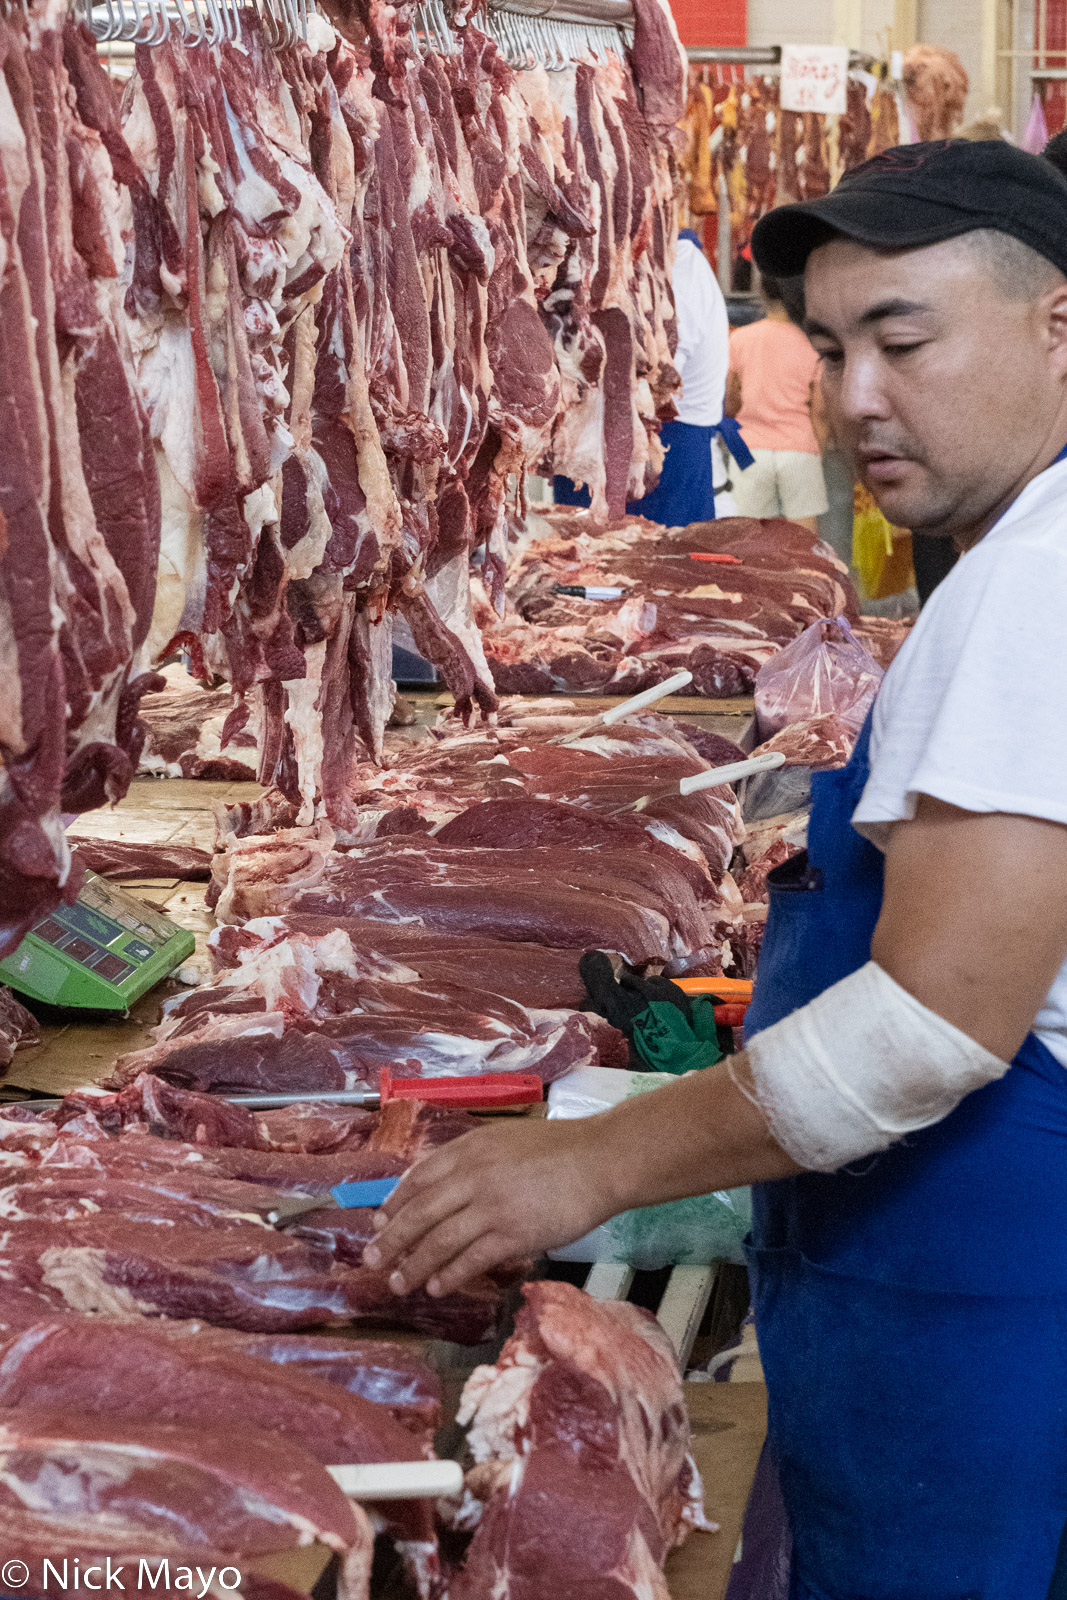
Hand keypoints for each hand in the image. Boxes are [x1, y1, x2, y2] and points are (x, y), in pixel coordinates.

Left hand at [362, 1116, 615, 1297]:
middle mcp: (473, 1175)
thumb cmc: (558, 1150)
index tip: (381, 1222)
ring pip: (439, 1240)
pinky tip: (436, 1286)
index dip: (396, 1202)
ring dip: (414, 1264)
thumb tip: (444, 1186)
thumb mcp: (505, 1140)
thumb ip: (473, 1159)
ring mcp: (491, 1206)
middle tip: (372, 1258)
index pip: (419, 1177)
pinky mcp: (512, 1234)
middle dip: (393, 1239)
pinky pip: (470, 1259)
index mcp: (469, 1148)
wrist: (599, 1160)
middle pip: (420, 1212)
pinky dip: (449, 1275)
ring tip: (399, 1282)